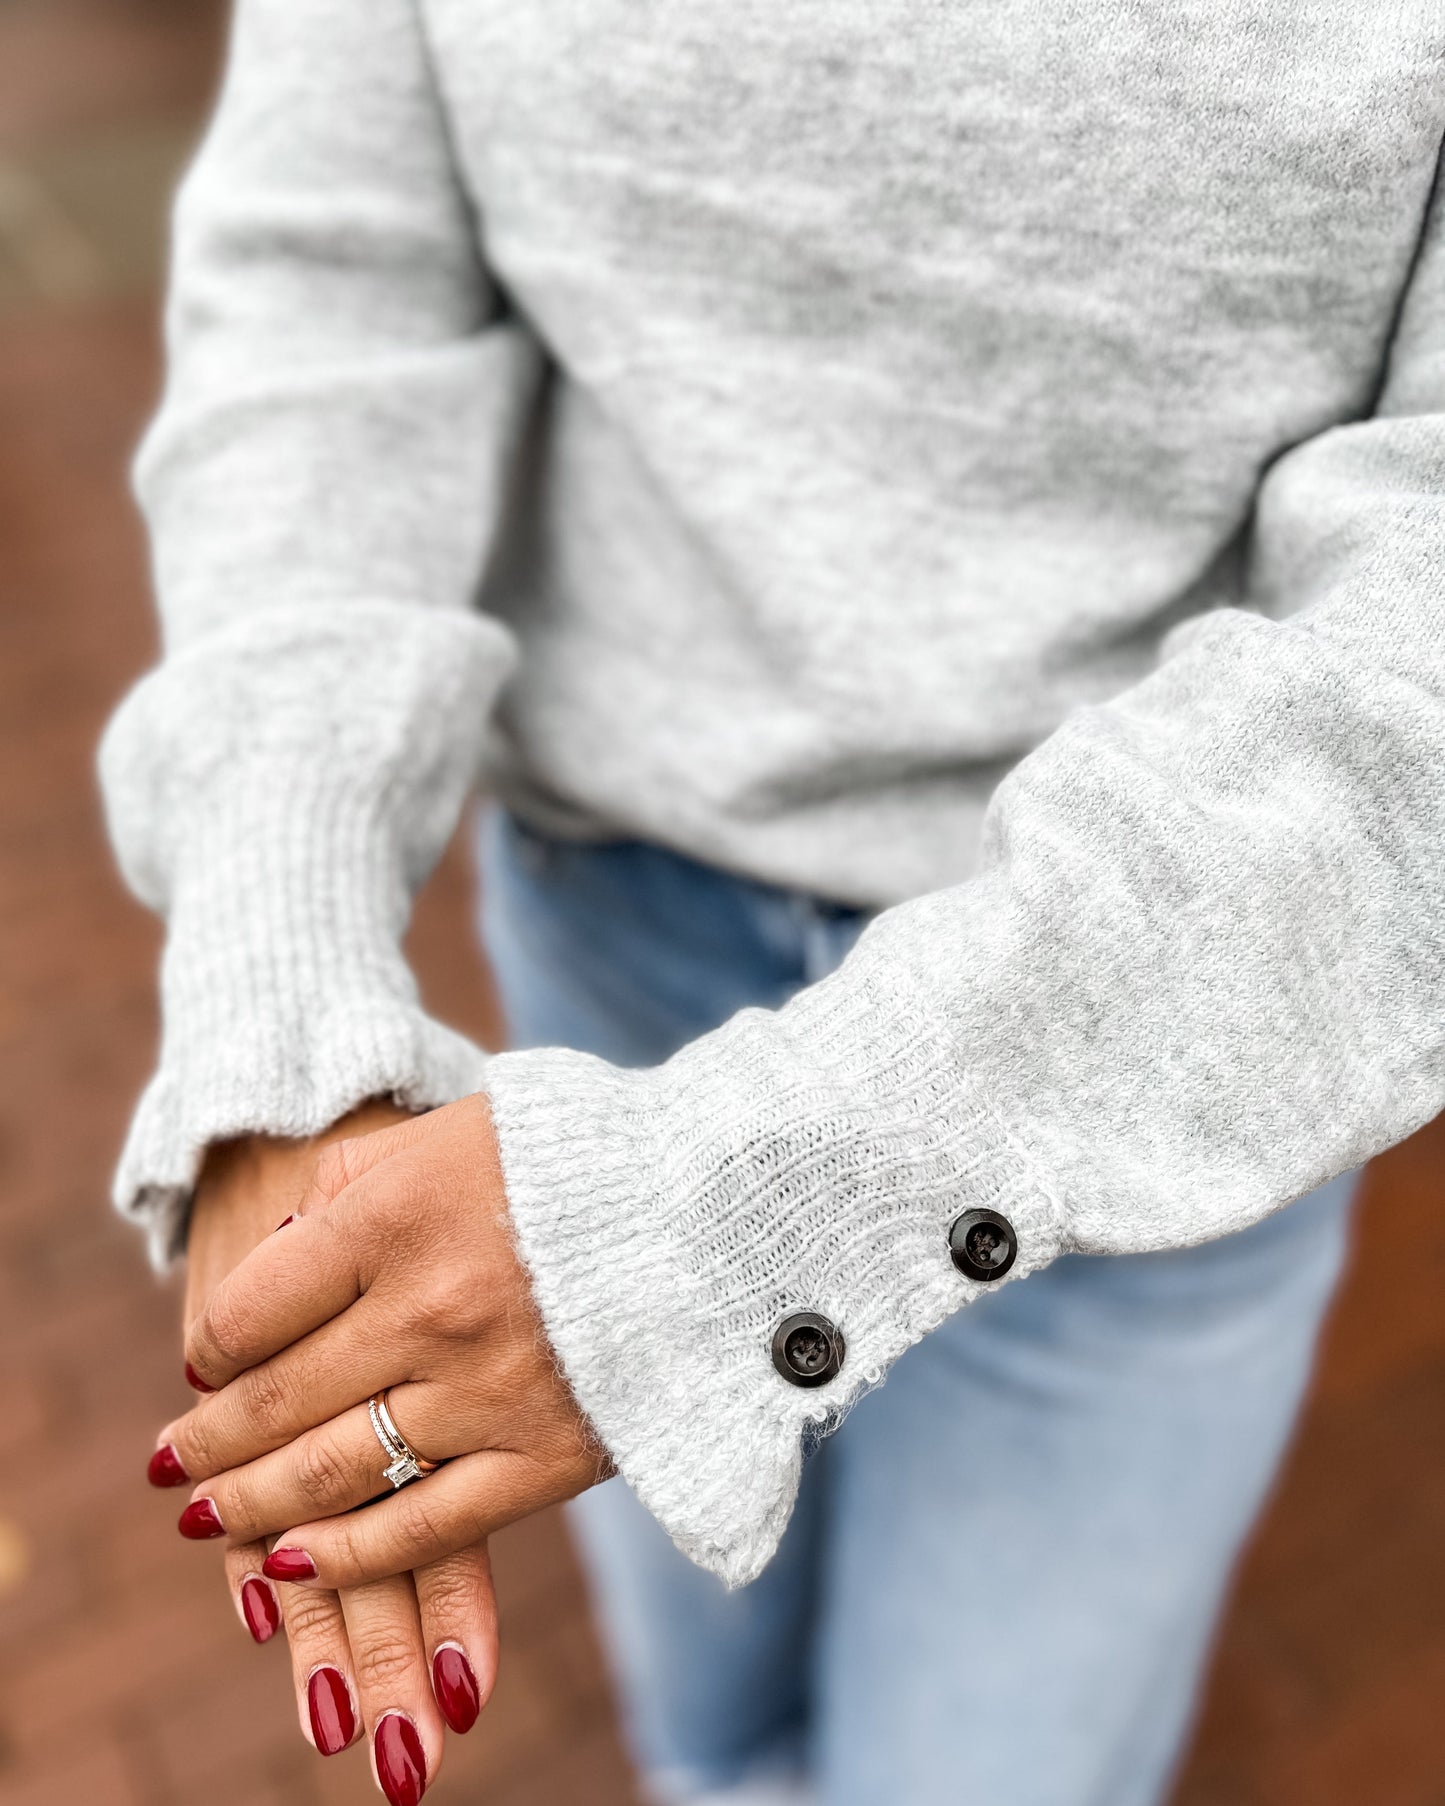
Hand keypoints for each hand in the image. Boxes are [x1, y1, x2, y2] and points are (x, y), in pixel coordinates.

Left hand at [158, 1094, 611, 1591]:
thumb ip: (352, 1181)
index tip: (206, 1366)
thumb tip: (276, 1249)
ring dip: (250, 1505)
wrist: (718, 1207)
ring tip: (207, 1518)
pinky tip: (295, 1564)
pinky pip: (421, 1528)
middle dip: (205, 1444)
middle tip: (169, 1466)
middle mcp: (430, 1310)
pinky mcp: (545, 1457)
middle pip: (273, 1401)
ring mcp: (486, 1392)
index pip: (250, 1310)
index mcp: (398, 1217)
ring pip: (330, 1472)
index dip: (211, 1347)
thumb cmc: (571, 1159)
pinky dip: (346, 1556)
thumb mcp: (451, 1131)